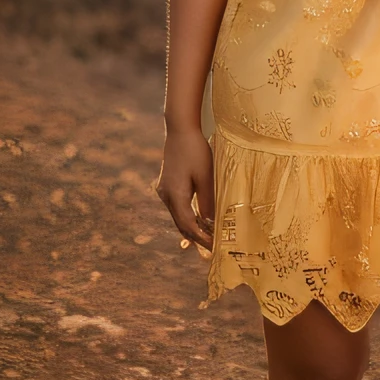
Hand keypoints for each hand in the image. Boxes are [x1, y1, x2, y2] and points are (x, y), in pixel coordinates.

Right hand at [156, 124, 215, 248]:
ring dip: (192, 228)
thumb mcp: (206, 176)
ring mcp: (165, 191)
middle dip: (196, 238)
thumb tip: (211, 224)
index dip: (201, 238)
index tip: (214, 248)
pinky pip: (178, 208)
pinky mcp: (168, 186)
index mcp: (175, 195)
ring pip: (179, 217)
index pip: (188, 225)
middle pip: (181, 224)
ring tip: (208, 239)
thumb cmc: (196, 150)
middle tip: (212, 250)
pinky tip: (198, 222)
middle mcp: (166, 196)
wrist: (180, 130)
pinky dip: (188, 217)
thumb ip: (208, 201)